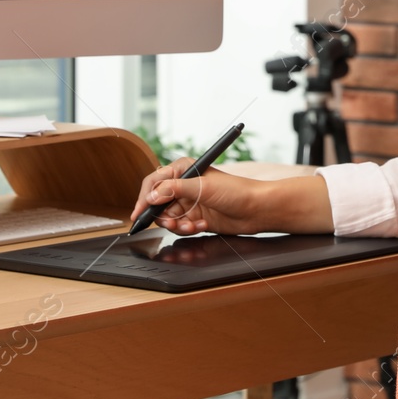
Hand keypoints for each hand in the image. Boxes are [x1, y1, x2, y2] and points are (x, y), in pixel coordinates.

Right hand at [130, 159, 273, 234]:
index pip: (154, 182)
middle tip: (172, 223)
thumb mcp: (203, 187)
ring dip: (177, 224)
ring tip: (191, 225)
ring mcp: (190, 202)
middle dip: (163, 216)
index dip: (144, 197)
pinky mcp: (195, 217)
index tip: (140, 212)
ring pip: (169, 218)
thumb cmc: (236, 191)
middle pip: (158, 203)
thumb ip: (174, 190)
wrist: (257, 209)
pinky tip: (201, 226)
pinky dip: (187, 229)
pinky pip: (181, 227)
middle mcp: (184, 185)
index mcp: (183, 170)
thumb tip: (151, 195)